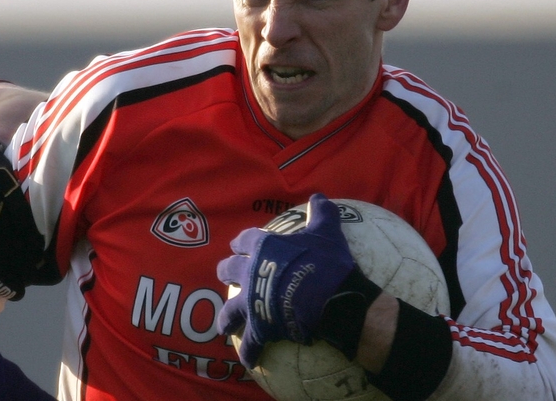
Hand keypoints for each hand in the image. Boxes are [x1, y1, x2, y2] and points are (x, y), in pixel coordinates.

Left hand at [217, 193, 356, 367]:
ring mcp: (251, 300)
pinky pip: (250, 343)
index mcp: (263, 246)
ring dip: (226, 317)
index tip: (237, 246)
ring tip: (224, 325)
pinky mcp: (260, 326)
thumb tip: (319, 196)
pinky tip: (249, 360)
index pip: (243, 240)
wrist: (331, 298)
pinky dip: (249, 352)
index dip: (240, 243)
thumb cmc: (327, 262)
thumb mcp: (327, 231)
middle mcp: (250, 271)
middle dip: (226, 272)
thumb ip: (321, 213)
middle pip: (228, 269)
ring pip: (229, 310)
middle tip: (228, 276)